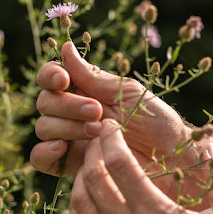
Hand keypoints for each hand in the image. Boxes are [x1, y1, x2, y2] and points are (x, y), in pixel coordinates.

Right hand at [30, 42, 212, 200]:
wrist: (172, 159)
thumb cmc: (156, 121)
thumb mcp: (125, 92)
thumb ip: (92, 77)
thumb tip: (65, 48)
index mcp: (86, 90)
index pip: (51, 77)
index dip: (50, 76)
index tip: (65, 80)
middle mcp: (73, 113)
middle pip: (45, 102)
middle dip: (68, 105)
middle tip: (98, 112)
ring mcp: (71, 139)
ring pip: (43, 127)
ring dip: (66, 126)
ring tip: (97, 132)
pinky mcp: (72, 165)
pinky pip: (41, 158)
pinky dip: (45, 152)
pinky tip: (63, 148)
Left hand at [69, 120, 212, 213]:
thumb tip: (212, 151)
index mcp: (154, 213)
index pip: (119, 164)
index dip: (111, 139)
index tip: (111, 126)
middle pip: (93, 177)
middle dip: (92, 151)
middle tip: (97, 138)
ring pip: (79, 201)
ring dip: (82, 176)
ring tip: (92, 163)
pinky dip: (78, 205)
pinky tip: (88, 195)